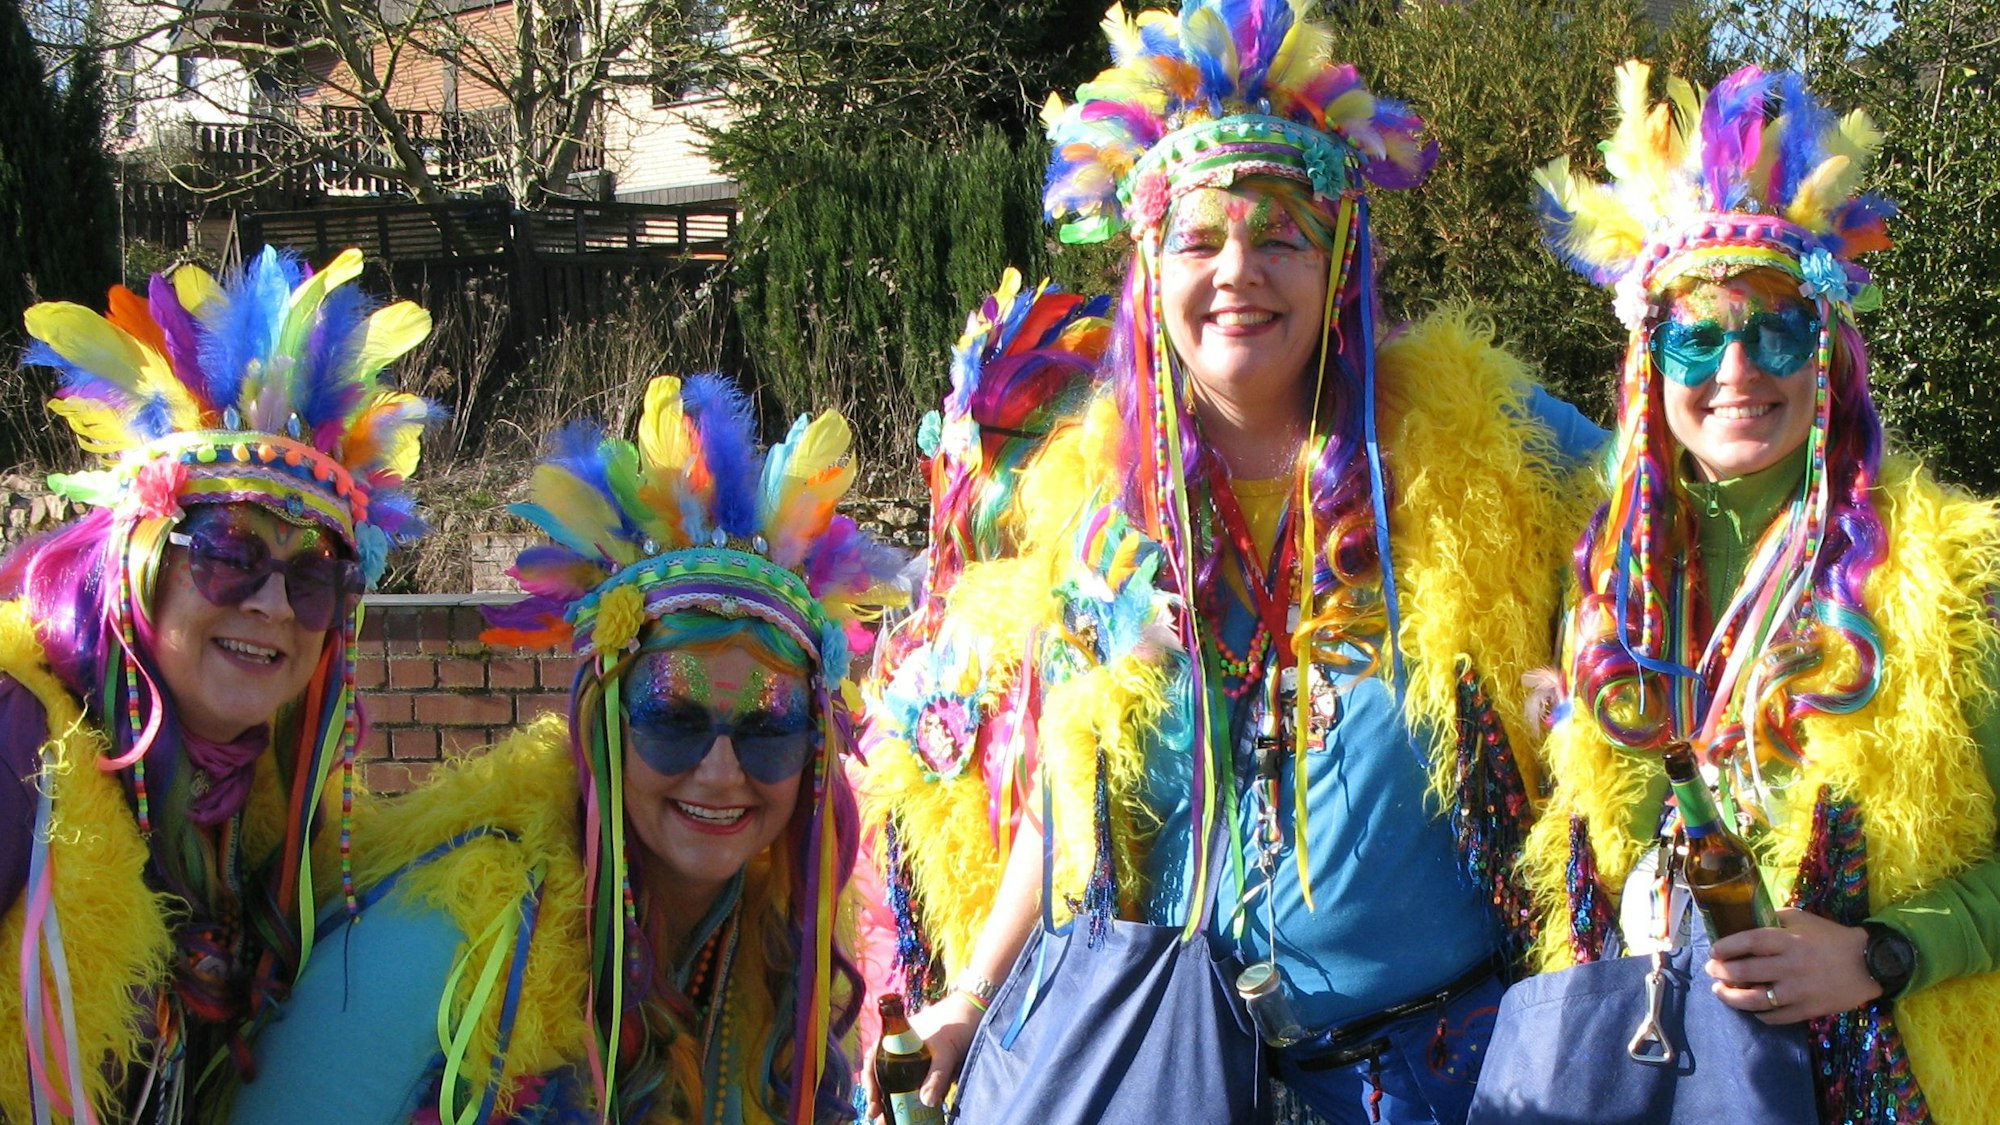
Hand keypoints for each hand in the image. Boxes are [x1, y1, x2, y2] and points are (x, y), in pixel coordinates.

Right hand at [862, 992, 983, 1121]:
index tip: (873, 1103)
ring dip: (896, 1100)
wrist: (980, 1010)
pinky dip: (917, 1096)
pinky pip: (922, 1082)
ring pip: (901, 1081)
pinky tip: (919, 1110)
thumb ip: (937, 1076)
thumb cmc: (958, 1024)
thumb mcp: (946, 1052)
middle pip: (884, 1075)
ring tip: (893, 1119)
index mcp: (897, 1039)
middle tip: (880, 1118)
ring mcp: (919, 1056)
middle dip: (881, 1098)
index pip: (873, 1061)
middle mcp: (904, 1048)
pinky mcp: (935, 1064)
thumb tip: (925, 1103)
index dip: (870, 1083)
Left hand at [1706, 907, 1881, 1023]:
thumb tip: (1747, 918)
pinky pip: (1775, 1017)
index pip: (1749, 942)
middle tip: (1712, 970)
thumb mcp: (1803, 919)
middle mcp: (1791, 966)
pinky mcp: (1808, 1010)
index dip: (1726, 947)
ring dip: (1732, 997)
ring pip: (1756, 1000)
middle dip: (1722, 972)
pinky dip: (1759, 1014)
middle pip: (1746, 972)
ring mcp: (1799, 991)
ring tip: (1720, 991)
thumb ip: (1775, 918)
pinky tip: (1751, 1009)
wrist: (1869, 964)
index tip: (1713, 951)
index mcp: (1789, 940)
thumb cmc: (1832, 938)